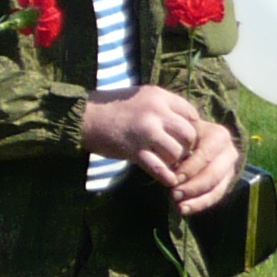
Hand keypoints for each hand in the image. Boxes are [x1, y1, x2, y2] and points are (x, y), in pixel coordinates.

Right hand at [84, 85, 202, 180]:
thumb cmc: (114, 107)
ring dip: (175, 162)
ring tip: (168, 162)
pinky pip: (159, 168)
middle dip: (187, 147)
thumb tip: (188, 122)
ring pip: (177, 152)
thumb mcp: (141, 97)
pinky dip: (166, 176)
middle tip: (178, 153)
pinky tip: (167, 179)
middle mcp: (155, 112)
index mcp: (159, 96)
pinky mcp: (133, 150)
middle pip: (189, 134)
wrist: (84, 117)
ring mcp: (145, 132)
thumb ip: (164, 106)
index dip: (191, 128)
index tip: (183, 137)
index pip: (191, 114)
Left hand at [169, 116, 243, 213]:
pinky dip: (200, 204)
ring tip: (179, 207)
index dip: (189, 169)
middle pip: (212, 174)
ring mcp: (230, 168)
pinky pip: (216, 196)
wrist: (198, 137)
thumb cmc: (184, 133)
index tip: (172, 179)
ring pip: (216, 188)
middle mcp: (229, 152)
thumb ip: (178, 142)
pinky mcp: (227, 182)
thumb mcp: (182, 130)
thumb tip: (168, 161)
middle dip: (192, 187)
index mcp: (219, 136)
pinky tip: (185, 209)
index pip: (205, 155)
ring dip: (197, 200)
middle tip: (173, 195)